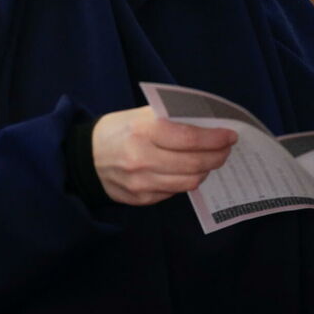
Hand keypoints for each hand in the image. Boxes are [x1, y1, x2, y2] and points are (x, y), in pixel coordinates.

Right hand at [91, 106, 236, 205]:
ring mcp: (141, 182)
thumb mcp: (137, 114)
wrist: (83, 158)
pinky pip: (174, 192)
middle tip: (225, 150)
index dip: (215, 139)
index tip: (230, 136)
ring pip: (189, 181)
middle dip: (217, 156)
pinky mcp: (141, 198)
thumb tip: (207, 124)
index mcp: (142, 130)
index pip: (190, 138)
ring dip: (205, 170)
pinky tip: (186, 171)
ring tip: (208, 161)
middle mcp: (141, 158)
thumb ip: (170, 118)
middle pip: (194, 164)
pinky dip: (185, 180)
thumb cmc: (116, 131)